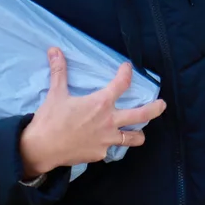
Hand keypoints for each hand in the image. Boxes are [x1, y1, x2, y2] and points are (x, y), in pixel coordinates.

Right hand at [19, 48, 166, 177]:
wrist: (42, 149)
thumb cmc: (50, 119)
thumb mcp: (56, 93)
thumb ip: (59, 71)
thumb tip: (54, 50)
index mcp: (101, 103)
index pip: (121, 84)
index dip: (127, 73)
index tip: (128, 68)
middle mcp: (109, 121)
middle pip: (142, 115)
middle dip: (155, 109)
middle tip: (162, 105)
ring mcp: (107, 140)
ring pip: (133, 139)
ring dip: (138, 134)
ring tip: (139, 131)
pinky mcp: (100, 154)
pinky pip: (111, 149)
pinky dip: (110, 145)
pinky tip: (105, 143)